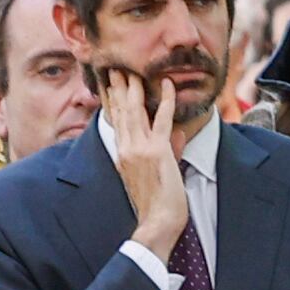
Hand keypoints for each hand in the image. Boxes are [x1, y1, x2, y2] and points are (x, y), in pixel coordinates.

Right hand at [104, 71, 191, 258]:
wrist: (157, 222)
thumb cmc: (158, 205)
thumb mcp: (160, 173)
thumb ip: (170, 151)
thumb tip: (180, 135)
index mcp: (122, 153)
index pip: (115, 120)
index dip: (112, 100)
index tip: (108, 82)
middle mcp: (127, 148)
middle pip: (120, 111)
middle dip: (117, 87)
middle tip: (115, 66)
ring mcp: (140, 149)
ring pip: (135, 111)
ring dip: (134, 87)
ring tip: (131, 68)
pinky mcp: (156, 152)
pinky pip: (162, 121)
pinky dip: (166, 100)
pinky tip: (168, 84)